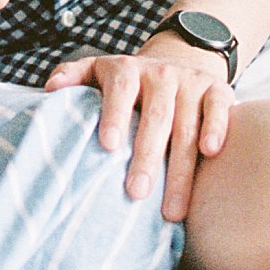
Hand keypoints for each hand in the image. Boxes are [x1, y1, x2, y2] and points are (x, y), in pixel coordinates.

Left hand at [44, 36, 233, 221]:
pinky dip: (217, 128)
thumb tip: (50, 89)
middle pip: (156, 115)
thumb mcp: (97, 73)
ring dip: (181, 167)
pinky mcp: (217, 89)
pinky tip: (211, 153)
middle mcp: (160, 73)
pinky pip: (220, 108)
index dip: (115, 113)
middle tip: (136, 192)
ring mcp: (191, 81)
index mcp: (127, 70)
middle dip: (147, 156)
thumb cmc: (127, 84)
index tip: (108, 146)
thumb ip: (72, 76)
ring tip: (171, 209)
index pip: (121, 88)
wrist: (175, 61)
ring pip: (187, 124)